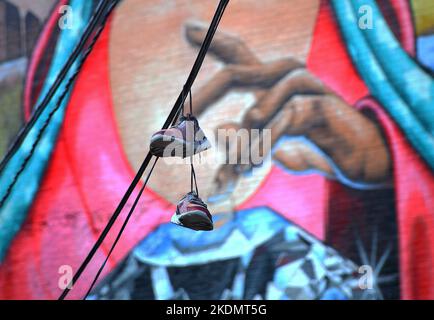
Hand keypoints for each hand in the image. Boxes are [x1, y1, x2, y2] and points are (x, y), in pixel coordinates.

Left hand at [185, 23, 391, 193]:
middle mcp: (288, 79)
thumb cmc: (321, 146)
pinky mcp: (323, 106)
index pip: (242, 57)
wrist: (368, 157)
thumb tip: (220, 133)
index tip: (187, 29)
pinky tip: (259, 164)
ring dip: (242, 144)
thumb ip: (249, 139)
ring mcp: (307, 89)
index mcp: (276, 85)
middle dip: (206, 95)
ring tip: (235, 172)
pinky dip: (266, 145)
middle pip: (238, 73)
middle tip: (179, 121)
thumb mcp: (278, 144)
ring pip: (258, 107)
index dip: (216, 42)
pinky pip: (284, 120)